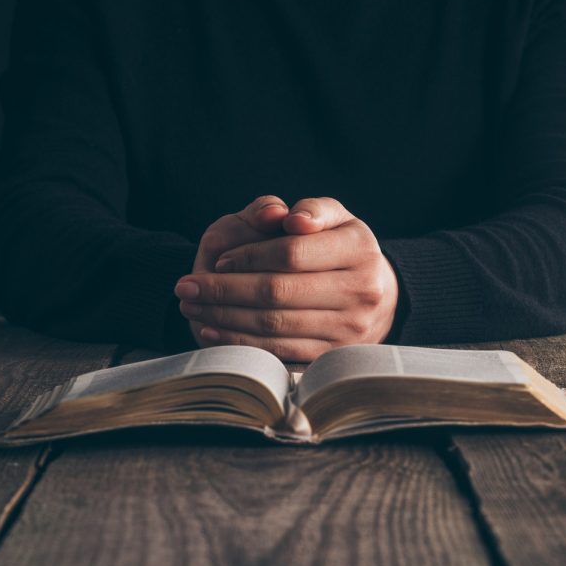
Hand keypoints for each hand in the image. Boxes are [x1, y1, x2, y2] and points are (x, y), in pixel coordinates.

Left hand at [175, 197, 398, 361]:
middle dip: (225, 290)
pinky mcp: (333, 356)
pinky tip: (212, 329)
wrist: (380, 298)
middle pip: (278, 292)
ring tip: (191, 306)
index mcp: (360, 248)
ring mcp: (350, 329)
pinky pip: (279, 352)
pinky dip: (241, 342)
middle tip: (185, 287)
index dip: (248, 256)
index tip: (218, 259)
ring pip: (274, 325)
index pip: (291, 252)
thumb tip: (286, 217)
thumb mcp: (334, 218)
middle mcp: (361, 290)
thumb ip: (310, 209)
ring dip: (224, 317)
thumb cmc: (341, 249)